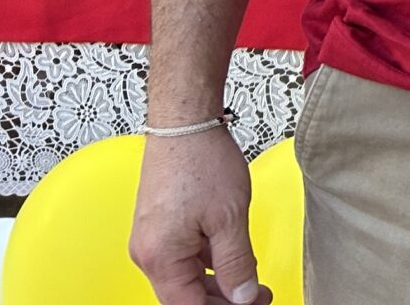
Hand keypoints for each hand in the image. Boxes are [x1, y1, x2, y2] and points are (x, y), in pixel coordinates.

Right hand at [130, 128, 272, 304]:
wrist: (184, 122)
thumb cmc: (201, 162)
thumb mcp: (230, 218)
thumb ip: (237, 263)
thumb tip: (243, 297)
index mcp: (161, 259)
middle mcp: (149, 254)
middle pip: (185, 297)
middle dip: (223, 302)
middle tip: (260, 298)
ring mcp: (152, 240)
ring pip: (186, 279)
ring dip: (218, 285)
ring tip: (254, 284)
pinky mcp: (160, 226)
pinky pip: (184, 258)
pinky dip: (209, 265)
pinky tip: (234, 261)